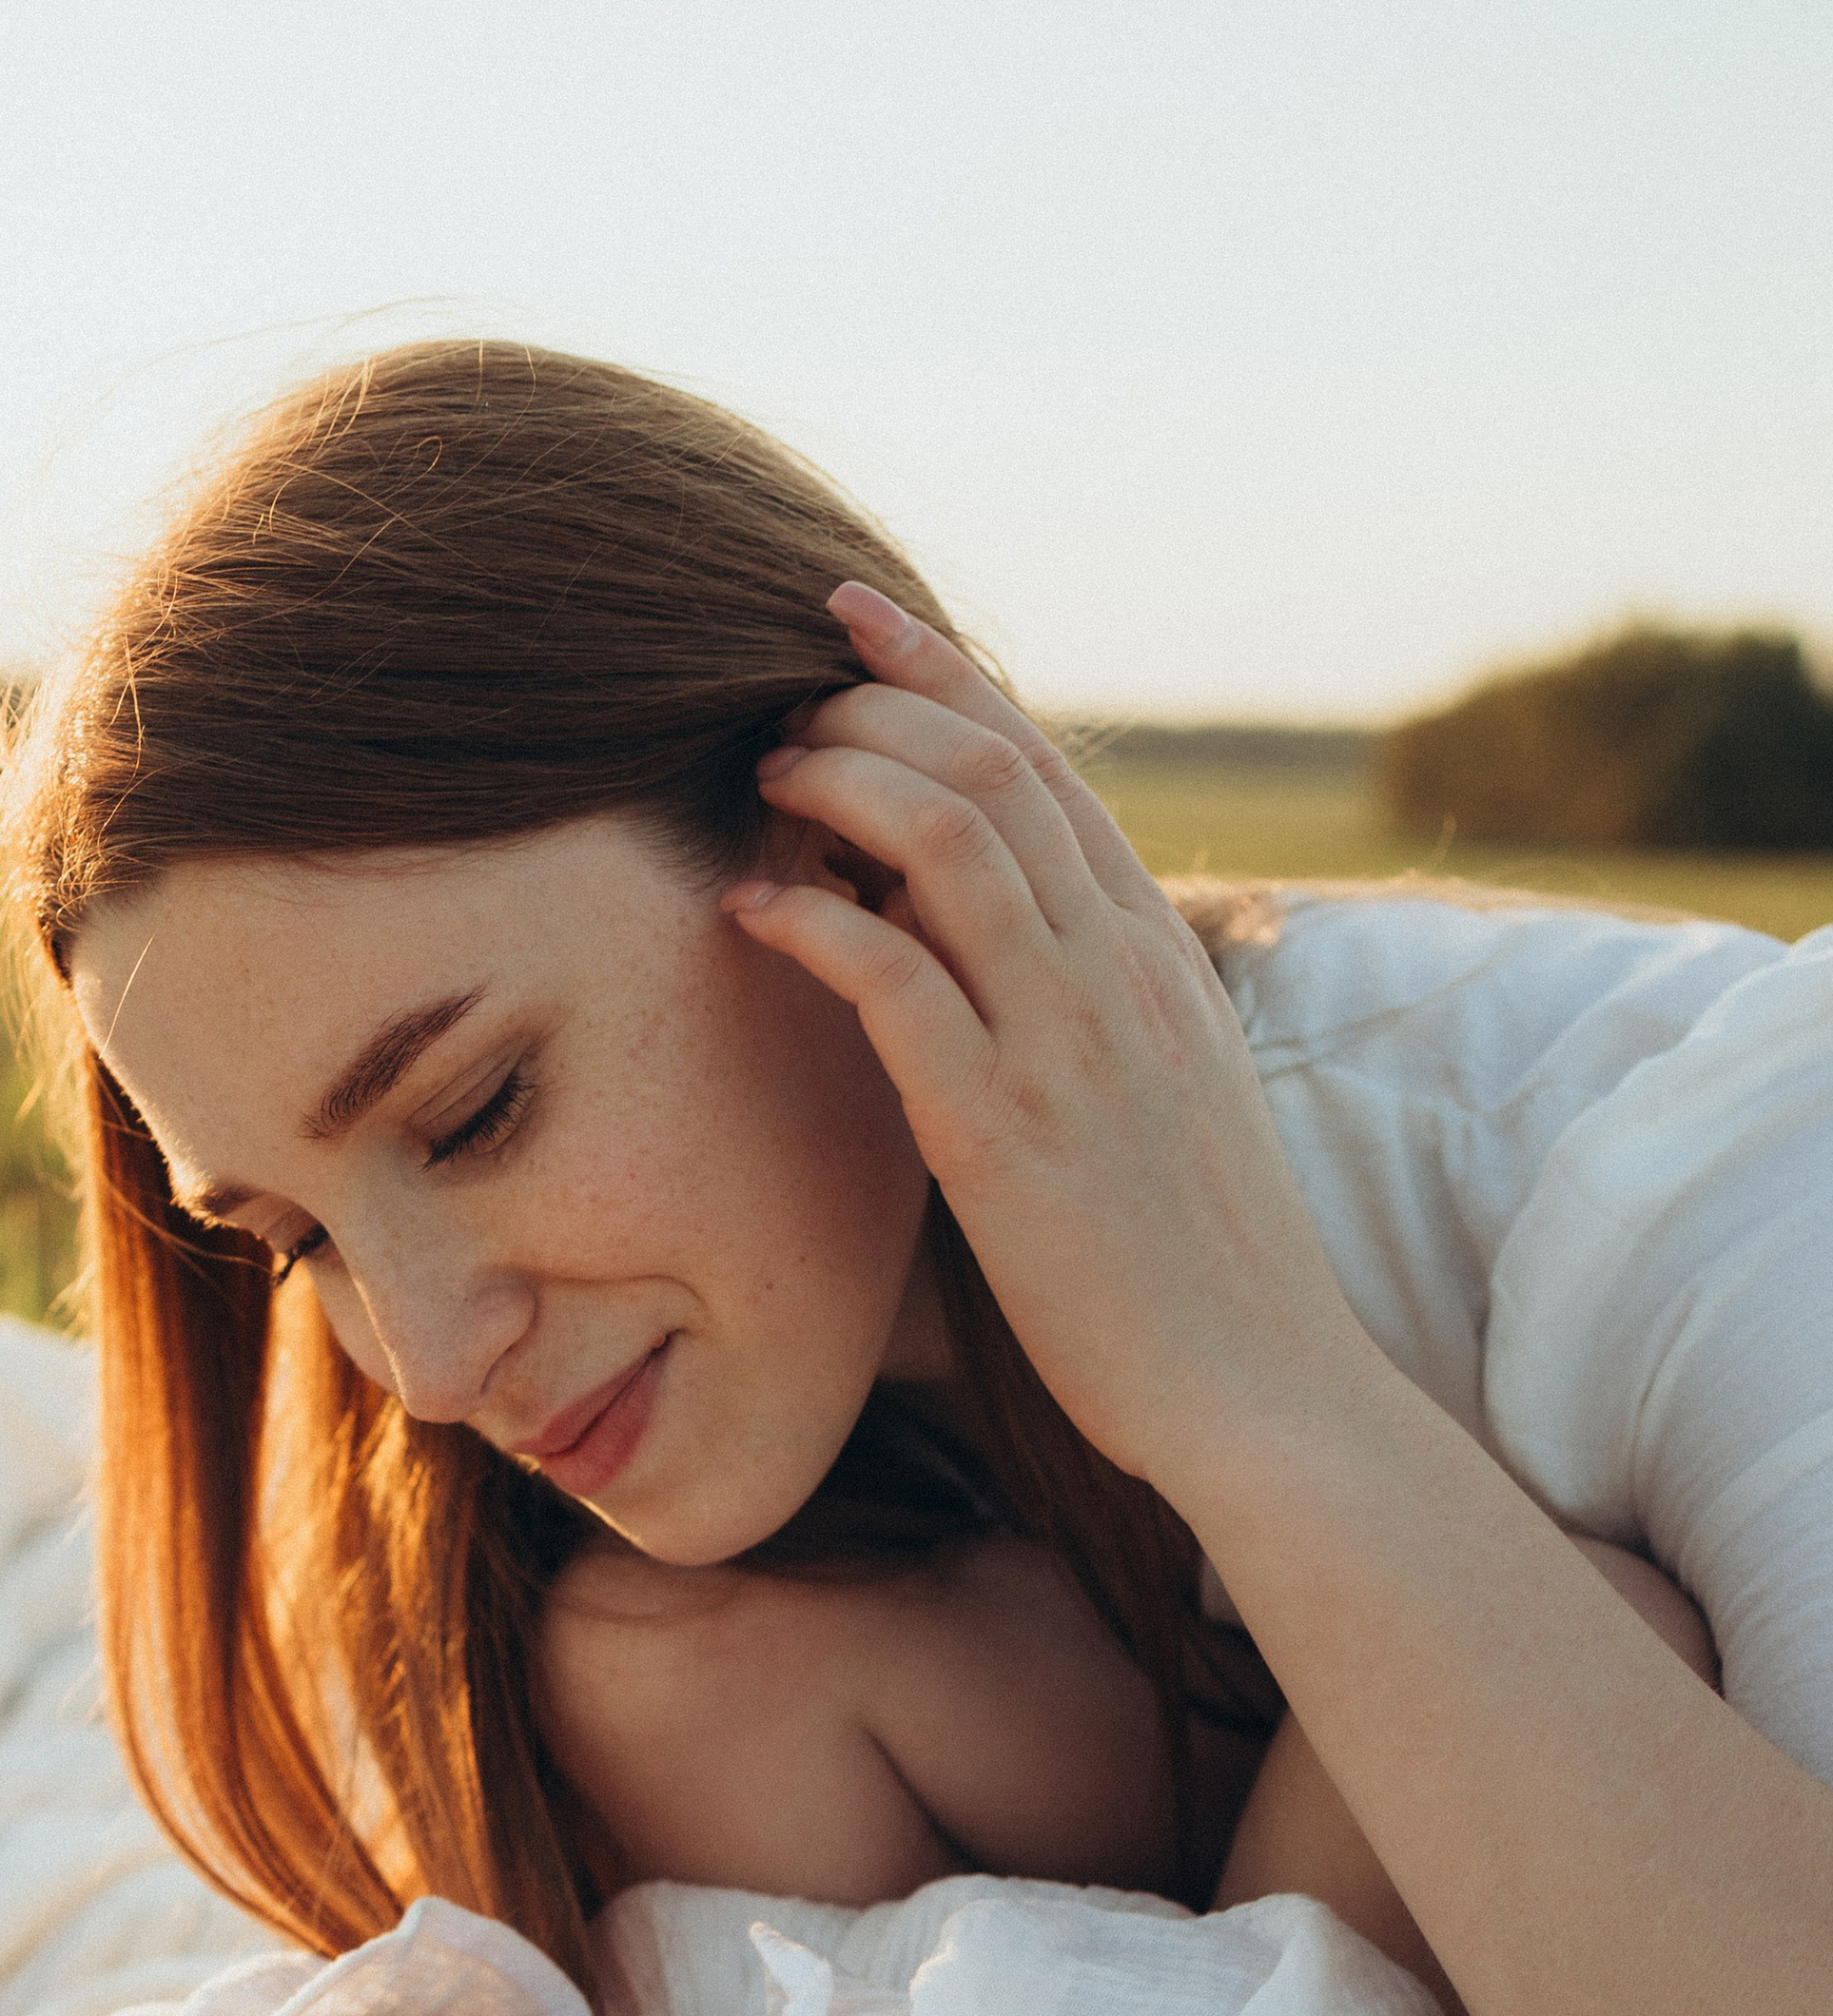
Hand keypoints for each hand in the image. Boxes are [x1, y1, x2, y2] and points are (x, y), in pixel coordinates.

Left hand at [722, 583, 1375, 1499]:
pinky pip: (895, 977)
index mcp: (1159, 952)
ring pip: (947, 837)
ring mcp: (1067, 1042)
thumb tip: (976, 949)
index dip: (943, 676)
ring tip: (764, 783)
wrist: (1264, 1392)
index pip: (1047, 765)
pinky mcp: (1002, 1130)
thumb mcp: (1163, 1100)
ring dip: (839, 784)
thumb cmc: (1199, 1273)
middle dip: (874, 705)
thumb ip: (1086, 1010)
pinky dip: (813, 921)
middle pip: (992, 766)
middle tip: (783, 705)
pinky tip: (751, 911)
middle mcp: (1119, 970)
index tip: (855, 623)